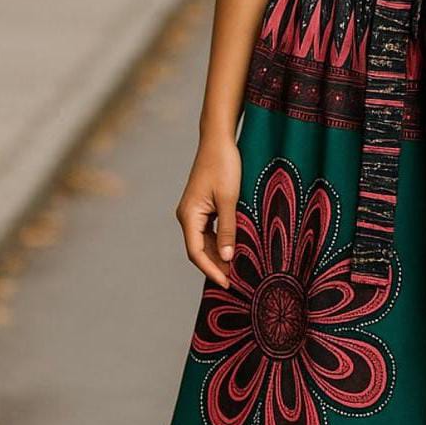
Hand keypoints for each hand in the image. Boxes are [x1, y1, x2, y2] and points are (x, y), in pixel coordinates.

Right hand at [176, 135, 241, 287]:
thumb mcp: (229, 199)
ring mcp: (194, 211)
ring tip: (237, 270)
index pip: (196, 252)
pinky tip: (234, 249)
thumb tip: (227, 257)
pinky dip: (220, 242)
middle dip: (216, 266)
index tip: (227, 284)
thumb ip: (228, 229)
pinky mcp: (203, 206)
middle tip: (236, 282)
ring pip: (205, 242)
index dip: (211, 270)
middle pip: (199, 250)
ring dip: (219, 255)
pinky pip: (210, 231)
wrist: (218, 140)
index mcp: (189, 215)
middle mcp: (187, 216)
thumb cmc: (223, 166)